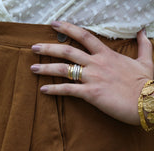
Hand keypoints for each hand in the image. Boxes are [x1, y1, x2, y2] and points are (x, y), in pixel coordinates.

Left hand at [31, 21, 153, 124]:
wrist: (149, 101)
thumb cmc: (147, 82)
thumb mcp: (147, 60)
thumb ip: (144, 44)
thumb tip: (143, 31)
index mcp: (107, 54)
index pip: (84, 36)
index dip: (67, 28)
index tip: (54, 24)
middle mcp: (96, 63)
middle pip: (67, 51)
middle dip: (48, 48)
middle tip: (34, 47)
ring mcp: (92, 78)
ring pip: (64, 70)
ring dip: (46, 68)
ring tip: (32, 68)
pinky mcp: (91, 93)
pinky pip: (68, 90)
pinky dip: (54, 90)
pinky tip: (43, 90)